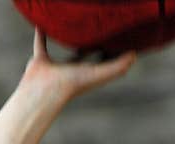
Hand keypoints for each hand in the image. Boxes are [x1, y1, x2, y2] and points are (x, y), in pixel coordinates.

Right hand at [19, 28, 135, 103]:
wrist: (46, 91)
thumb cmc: (73, 84)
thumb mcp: (99, 73)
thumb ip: (117, 66)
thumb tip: (134, 55)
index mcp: (87, 73)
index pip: (101, 61)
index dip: (109, 52)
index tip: (116, 39)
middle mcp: (72, 69)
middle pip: (83, 54)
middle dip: (90, 44)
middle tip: (96, 28)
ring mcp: (55, 66)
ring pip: (62, 48)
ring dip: (66, 37)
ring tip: (70, 23)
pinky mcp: (40, 60)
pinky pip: (41, 44)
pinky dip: (40, 34)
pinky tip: (41, 22)